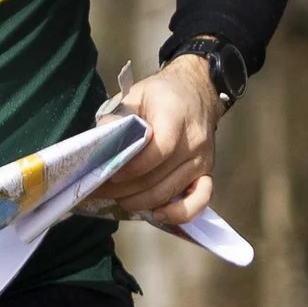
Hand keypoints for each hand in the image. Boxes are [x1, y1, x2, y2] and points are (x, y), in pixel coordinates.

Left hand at [87, 55, 221, 226]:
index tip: (109, 172)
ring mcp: (202, 161)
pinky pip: (200, 202)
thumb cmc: (162, 95)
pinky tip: (157, 214)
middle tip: (99, 189)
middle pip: (158, 178)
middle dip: (124, 190)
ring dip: (139, 202)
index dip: (132, 167)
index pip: (158, 151)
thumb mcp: (137, 94)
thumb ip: (118, 115)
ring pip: (169, 192)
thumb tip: (101, 136)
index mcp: (175, 117)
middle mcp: (193, 143)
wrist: (197, 92)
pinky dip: (178, 213)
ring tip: (117, 198)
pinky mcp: (207, 174)